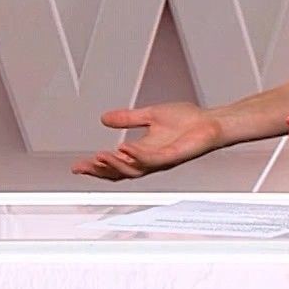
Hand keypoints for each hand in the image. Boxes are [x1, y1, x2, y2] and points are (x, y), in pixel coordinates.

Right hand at [72, 102, 224, 180]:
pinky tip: (124, 149)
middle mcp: (150, 160)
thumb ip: (128, 118)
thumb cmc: (188, 121)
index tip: (77, 167)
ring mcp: (161, 160)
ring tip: (99, 157)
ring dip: (115, 165)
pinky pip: (151, 160)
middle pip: (120, 172)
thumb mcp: (150, 115)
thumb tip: (105, 119)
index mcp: (143, 151)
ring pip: (133, 170)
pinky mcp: (173, 157)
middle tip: (82, 167)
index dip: (96, 167)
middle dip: (99, 171)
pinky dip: (136, 156)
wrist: (211, 123)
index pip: (115, 164)